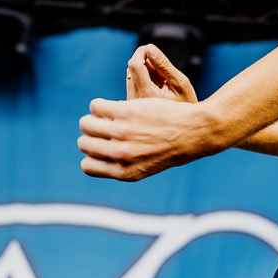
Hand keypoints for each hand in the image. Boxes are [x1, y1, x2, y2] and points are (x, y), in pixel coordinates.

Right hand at [79, 96, 227, 181]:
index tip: (104, 146)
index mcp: (124, 173)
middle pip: (84, 143)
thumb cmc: (172, 148)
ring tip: (108, 115)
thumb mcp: (146, 166)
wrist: (194, 132)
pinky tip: (114, 106)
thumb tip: (95, 156)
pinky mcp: (125, 112)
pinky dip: (100, 105)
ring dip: (93, 118)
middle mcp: (121, 155)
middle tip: (106, 127)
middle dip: (91, 135)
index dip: (92, 155)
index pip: (87, 167)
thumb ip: (123, 165)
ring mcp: (121, 133)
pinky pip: (97, 106)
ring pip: (86, 123)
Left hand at [126, 44, 196, 102]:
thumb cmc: (186, 108)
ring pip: (132, 74)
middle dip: (147, 63)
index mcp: (147, 95)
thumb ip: (164, 65)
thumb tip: (150, 48)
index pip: (135, 64)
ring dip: (146, 71)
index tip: (153, 51)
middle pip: (132, 68)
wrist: (185, 128)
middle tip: (164, 73)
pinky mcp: (131, 104)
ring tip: (162, 83)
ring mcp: (132, 103)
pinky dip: (144, 79)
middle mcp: (135, 100)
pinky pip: (133, 82)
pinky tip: (157, 89)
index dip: (142, 53)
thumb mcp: (181, 83)